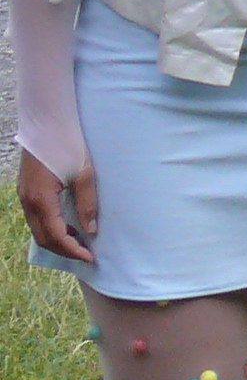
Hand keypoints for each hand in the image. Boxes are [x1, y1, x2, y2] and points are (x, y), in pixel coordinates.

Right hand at [18, 149, 95, 265]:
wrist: (47, 122)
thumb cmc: (69, 143)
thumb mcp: (84, 173)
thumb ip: (87, 203)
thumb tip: (90, 230)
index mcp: (41, 199)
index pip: (56, 235)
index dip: (72, 249)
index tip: (89, 257)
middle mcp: (27, 201)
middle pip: (43, 237)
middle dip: (63, 249)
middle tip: (85, 254)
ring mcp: (24, 195)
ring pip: (37, 228)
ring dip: (56, 239)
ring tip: (79, 242)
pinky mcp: (27, 190)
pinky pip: (36, 217)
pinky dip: (50, 227)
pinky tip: (67, 225)